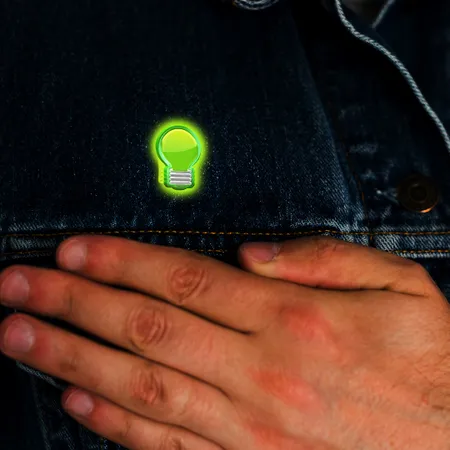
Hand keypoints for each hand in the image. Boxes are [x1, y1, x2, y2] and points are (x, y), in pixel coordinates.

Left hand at [1, 236, 449, 449]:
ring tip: (22, 339)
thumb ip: (321, 259)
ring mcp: (250, 426)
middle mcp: (261, 371)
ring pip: (140, 386)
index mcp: (294, 318)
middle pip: (145, 328)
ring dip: (73, 360)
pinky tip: (76, 403)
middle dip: (73, 304)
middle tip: (17, 288)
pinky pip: (168, 443)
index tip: (73, 250)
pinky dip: (115, 423)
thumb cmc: (428, 360)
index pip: (183, 279)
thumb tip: (252, 254)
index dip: (121, 261)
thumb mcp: (398, 286)